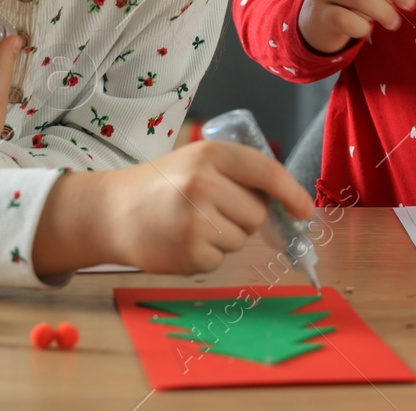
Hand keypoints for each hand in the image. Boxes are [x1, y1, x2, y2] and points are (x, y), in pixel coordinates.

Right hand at [31, 140, 314, 277]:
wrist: (110, 211)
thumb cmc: (160, 186)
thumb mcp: (197, 164)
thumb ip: (238, 177)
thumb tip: (287, 207)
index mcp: (211, 154)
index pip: (267, 172)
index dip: (292, 193)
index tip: (304, 211)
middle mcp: (204, 183)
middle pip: (258, 213)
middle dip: (244, 217)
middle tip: (211, 211)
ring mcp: (197, 220)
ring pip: (241, 238)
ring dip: (225, 237)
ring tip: (191, 224)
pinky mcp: (190, 252)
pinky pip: (220, 259)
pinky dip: (207, 256)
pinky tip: (181, 241)